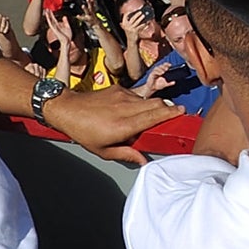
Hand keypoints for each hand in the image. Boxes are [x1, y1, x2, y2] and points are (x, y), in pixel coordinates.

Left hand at [40, 79, 179, 164]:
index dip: (171, 113)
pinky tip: (136, 109)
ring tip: (159, 112)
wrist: (67, 109)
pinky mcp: (119, 89)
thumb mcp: (103, 150)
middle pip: (157, 104)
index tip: (181, 112)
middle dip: (169, 107)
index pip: (154, 116)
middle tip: (176, 113)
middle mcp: (125, 109)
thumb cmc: (83, 131)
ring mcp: (122, 96)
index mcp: (123, 126)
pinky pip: (137, 94)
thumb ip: (126, 154)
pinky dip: (141, 101)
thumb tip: (143, 160)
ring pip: (148, 99)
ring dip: (156, 104)